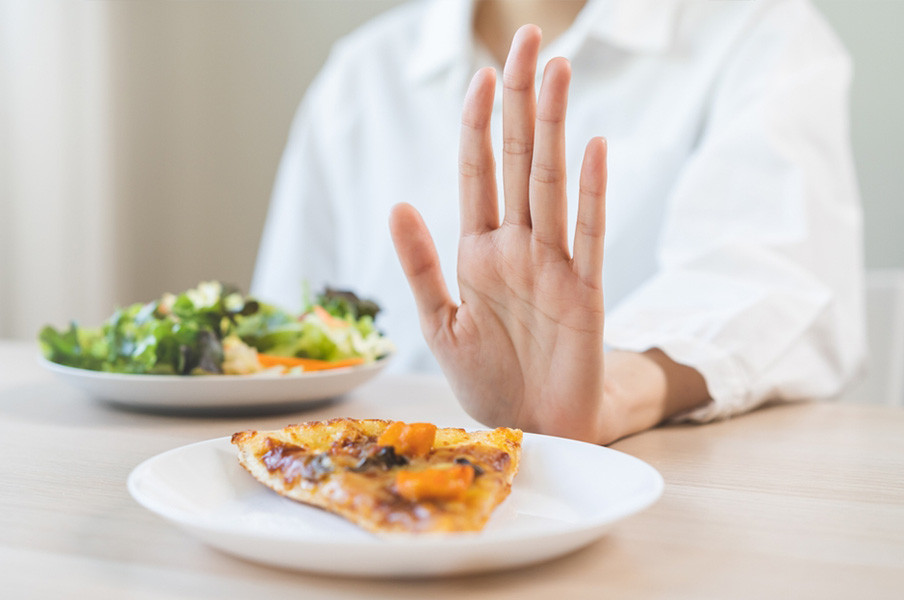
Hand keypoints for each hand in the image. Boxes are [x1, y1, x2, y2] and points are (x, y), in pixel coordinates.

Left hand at [389, 25, 618, 441]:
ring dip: (554, 128)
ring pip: (553, 184)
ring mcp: (554, 266)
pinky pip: (589, 235)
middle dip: (522, 102)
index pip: (477, 173)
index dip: (478, 125)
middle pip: (519, 162)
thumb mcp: (438, 324)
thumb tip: (397, 202)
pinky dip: (591, 193)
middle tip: (530, 40)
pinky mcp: (586, 293)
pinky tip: (591, 147)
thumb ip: (420, 265)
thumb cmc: (488, 378)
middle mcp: (518, 247)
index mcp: (478, 252)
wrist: (530, 428)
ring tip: (557, 72)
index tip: (481, 76)